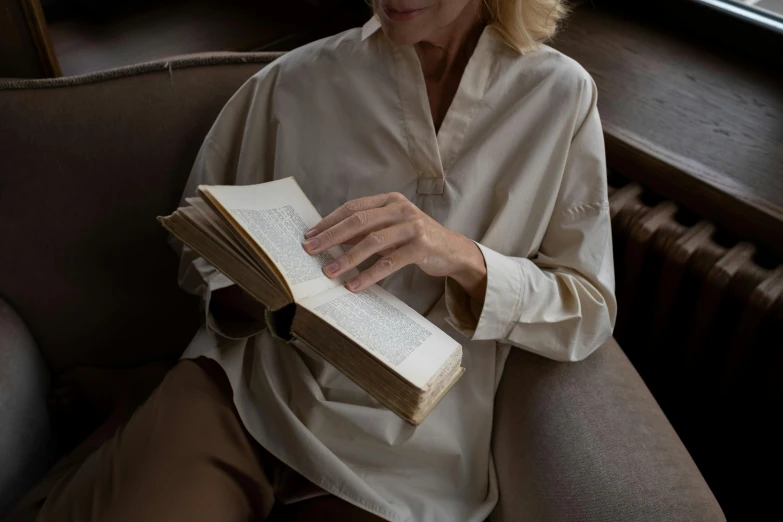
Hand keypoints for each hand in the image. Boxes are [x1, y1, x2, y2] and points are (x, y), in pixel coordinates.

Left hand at [302, 192, 486, 297]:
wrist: (453, 250)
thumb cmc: (415, 239)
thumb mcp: (390, 229)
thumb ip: (365, 230)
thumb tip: (330, 238)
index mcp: (389, 200)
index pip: (353, 208)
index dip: (329, 221)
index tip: (310, 235)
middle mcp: (400, 209)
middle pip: (358, 222)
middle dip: (331, 237)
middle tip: (310, 250)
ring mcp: (412, 227)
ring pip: (372, 242)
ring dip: (347, 258)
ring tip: (329, 272)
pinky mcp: (421, 247)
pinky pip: (389, 262)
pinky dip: (369, 274)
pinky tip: (354, 285)